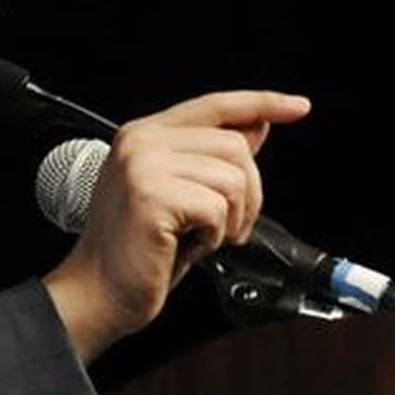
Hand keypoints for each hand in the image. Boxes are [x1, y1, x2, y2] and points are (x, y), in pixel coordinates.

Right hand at [42, 90, 310, 362]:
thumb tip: (256, 127)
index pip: (214, 105)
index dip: (261, 103)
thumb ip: (211, 156)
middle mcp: (140, 141)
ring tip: (200, 236)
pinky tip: (186, 245)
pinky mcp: (151, 195)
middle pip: (235, 145)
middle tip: (223, 227)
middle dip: (247, 195)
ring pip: (233, 178)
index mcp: (143, 134)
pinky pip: (217, 208)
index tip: (297, 106)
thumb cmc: (135, 250)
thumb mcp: (178, 193)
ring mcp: (143, 165)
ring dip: (231, 219)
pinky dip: (214, 236)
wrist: (98, 291)